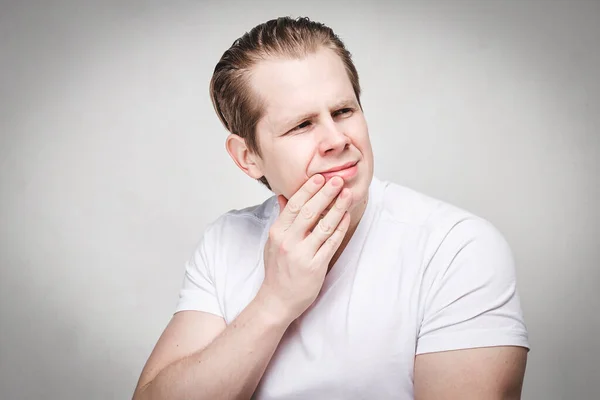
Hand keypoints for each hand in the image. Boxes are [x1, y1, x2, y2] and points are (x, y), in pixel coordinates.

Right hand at [258, 175, 352, 323]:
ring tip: (348, 194)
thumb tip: (284, 196)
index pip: (294, 205)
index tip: (320, 177)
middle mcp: (288, 242)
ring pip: (323, 226)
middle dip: (326, 193)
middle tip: (338, 179)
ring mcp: (302, 254)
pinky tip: (346, 217)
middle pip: (309, 212)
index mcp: (277, 232)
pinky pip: (331, 243)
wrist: (277, 299)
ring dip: (338, 208)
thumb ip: (282, 218)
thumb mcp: (273, 242)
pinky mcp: (315, 266)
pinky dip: (340, 228)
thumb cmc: (277, 270)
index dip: (308, 190)